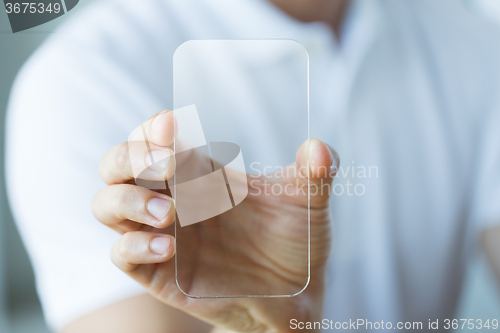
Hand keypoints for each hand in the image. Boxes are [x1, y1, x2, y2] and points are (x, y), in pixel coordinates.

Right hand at [91, 110, 338, 331]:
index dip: (152, 126)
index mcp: (199, 172)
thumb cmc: (295, 241)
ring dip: (126, 200)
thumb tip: (319, 148)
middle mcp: (172, 197)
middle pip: (117, 163)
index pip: (154, 136)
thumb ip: (316, 173)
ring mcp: (160, 233)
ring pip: (106, 204)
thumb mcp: (308, 202)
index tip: (171, 122)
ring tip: (169, 212)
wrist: (294, 294)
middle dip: (130, 156)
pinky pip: (121, 253)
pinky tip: (168, 247)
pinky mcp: (158, 271)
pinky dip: (134, 245)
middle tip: (164, 163)